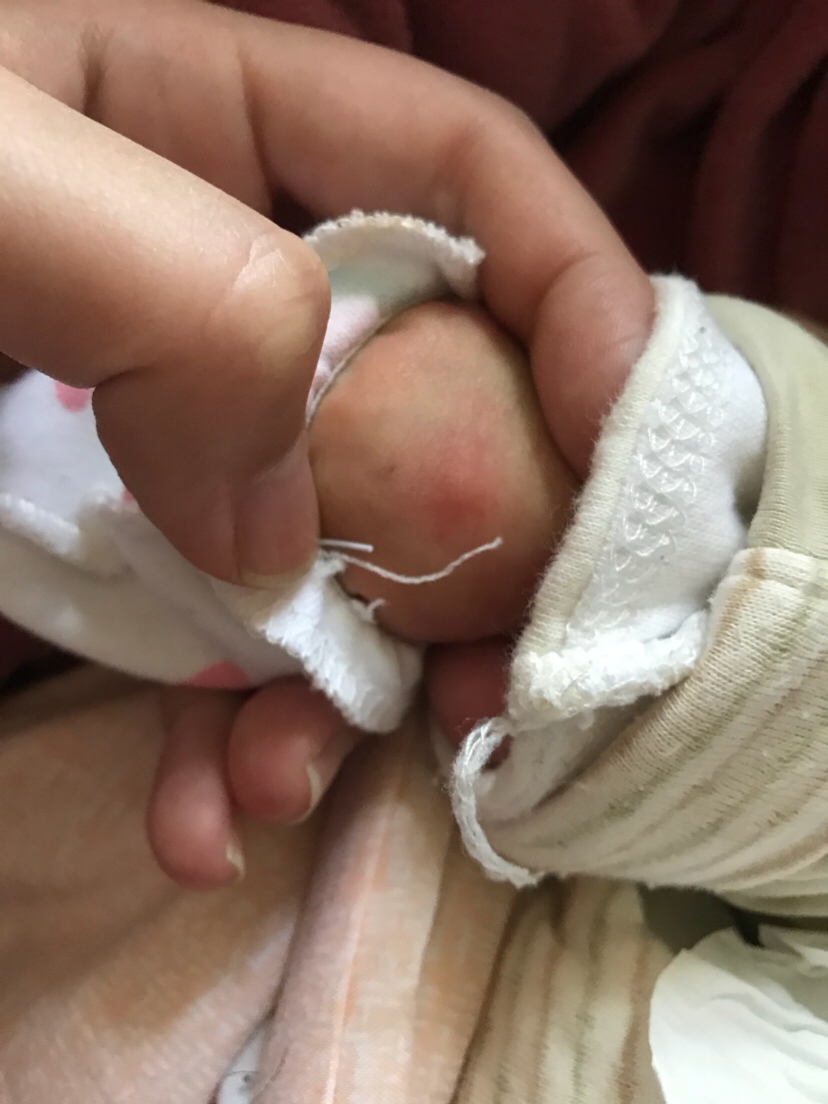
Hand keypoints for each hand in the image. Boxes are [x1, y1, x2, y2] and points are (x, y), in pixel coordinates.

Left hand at [0, 0, 652, 886]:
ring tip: (298, 778)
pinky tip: (210, 806)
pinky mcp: (107, 541)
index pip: (462, 178)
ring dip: (337, 687)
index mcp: (210, 128)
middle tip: (485, 671)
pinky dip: (229, 737)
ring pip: (332, 552)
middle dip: (479, 545)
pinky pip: (217, 636)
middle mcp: (217, 285)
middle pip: (432, 397)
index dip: (573, 290)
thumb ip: (183, 296)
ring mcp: (166, 427)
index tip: (618, 431)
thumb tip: (284, 521)